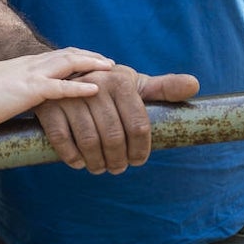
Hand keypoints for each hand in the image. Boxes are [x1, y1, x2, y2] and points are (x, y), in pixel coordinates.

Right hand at [0, 48, 115, 128]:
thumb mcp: (0, 90)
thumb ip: (14, 92)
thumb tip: (19, 101)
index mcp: (24, 65)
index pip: (57, 55)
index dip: (78, 56)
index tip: (94, 61)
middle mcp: (30, 65)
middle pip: (68, 54)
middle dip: (90, 57)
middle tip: (111, 62)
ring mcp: (31, 75)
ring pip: (68, 63)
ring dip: (91, 65)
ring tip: (110, 69)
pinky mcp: (29, 90)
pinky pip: (60, 87)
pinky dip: (80, 87)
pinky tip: (95, 89)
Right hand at [33, 66, 198, 174]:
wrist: (65, 75)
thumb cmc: (108, 87)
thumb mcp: (135, 85)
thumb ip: (164, 88)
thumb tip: (194, 85)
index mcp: (120, 80)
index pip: (138, 126)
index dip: (141, 150)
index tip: (138, 160)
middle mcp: (96, 84)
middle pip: (114, 138)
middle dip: (118, 161)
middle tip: (118, 168)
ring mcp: (70, 96)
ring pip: (90, 142)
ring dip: (97, 163)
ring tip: (101, 167)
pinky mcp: (49, 107)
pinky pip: (63, 141)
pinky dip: (73, 158)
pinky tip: (79, 162)